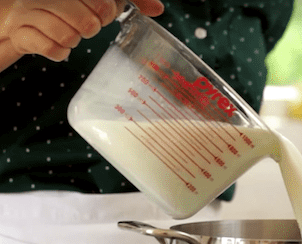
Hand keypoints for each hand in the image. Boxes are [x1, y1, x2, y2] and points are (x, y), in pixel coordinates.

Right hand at [0, 0, 163, 70]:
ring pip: (69, 34)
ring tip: (70, 37)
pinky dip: (58, 52)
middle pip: (88, 20)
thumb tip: (158, 9)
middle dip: (92, 27)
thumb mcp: (89, 1)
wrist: (14, 23)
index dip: (110, 9)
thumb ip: (123, 0)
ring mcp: (29, 11)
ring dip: (74, 41)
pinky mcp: (19, 31)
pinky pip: (50, 48)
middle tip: (87, 27)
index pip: (103, 0)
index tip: (108, 14)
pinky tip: (58, 48)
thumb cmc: (59, 12)